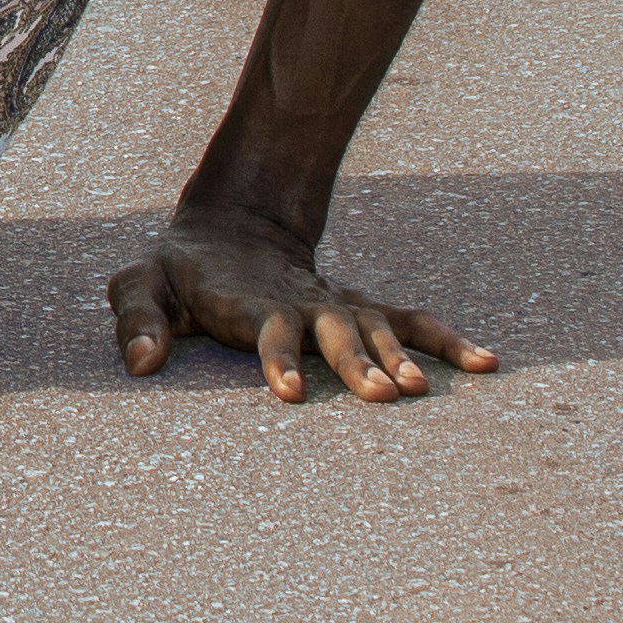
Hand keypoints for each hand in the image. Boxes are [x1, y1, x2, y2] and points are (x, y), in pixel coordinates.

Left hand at [106, 203, 497, 404]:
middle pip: (335, 333)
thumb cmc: (178, 272)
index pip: (267, 330)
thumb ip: (137, 319)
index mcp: (249, 304)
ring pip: (377, 327)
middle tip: (384, 396)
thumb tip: (142, 366)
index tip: (291, 390)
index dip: (278, 357)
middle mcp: (302, 305)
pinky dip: (446, 340)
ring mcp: (337, 306)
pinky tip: (485, 363)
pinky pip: (410, 322)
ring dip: (402, 355)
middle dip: (357, 363)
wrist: (231, 227)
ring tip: (423, 389)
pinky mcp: (361, 309)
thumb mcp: (142, 284)